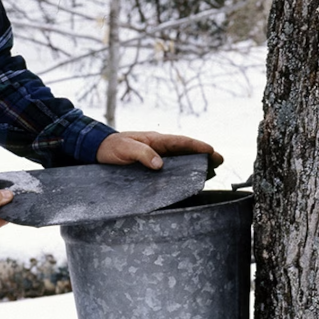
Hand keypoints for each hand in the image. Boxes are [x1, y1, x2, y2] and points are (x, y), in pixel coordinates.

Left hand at [96, 130, 222, 171]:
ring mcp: (156, 156)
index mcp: (156, 140)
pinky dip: (182, 170)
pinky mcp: (151, 165)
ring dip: (195, 163)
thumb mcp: (126, 149)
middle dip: (203, 154)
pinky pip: (171, 167)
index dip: (197, 146)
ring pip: (180, 159)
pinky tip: (188, 178)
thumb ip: (142, 154)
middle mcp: (159, 147)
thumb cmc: (112, 147)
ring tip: (210, 171)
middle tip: (220, 161)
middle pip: (185, 150)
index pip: (181, 142)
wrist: (98, 150)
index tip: (212, 151)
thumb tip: (160, 164)